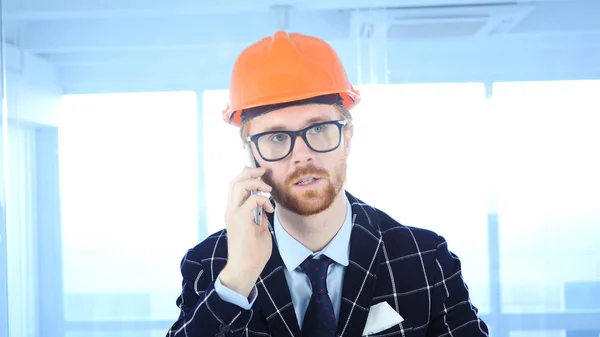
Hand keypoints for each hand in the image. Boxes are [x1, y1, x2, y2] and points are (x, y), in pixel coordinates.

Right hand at [220, 166, 274, 296]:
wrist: (245, 268)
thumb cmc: (252, 253)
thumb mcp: (259, 229)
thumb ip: (259, 217)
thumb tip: (264, 209)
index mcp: (234, 212)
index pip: (235, 187)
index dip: (246, 176)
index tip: (260, 174)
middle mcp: (231, 210)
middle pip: (234, 182)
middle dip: (250, 172)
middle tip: (263, 171)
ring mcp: (234, 214)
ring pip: (238, 185)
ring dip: (255, 182)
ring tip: (267, 187)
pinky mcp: (241, 219)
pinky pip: (251, 199)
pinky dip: (262, 200)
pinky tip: (269, 209)